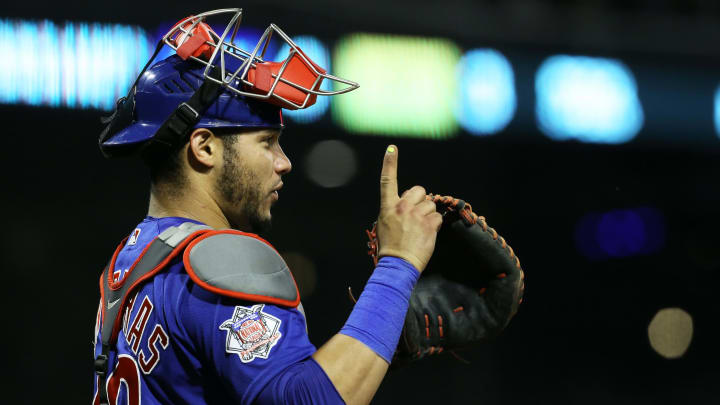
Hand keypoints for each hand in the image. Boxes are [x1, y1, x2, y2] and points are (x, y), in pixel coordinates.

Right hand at [377, 145, 441, 272]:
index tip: (391, 149)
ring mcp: (416, 215)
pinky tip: (426, 234)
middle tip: (417, 214)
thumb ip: (395, 210)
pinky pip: (437, 217)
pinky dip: (434, 225)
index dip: (390, 163)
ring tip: (420, 229)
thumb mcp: (384, 224)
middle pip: (418, 190)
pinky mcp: (429, 224)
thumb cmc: (390, 247)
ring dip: (428, 215)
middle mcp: (402, 207)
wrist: (397, 264)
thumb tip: (407, 204)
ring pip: (430, 205)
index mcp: (387, 206)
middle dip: (421, 199)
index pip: (387, 180)